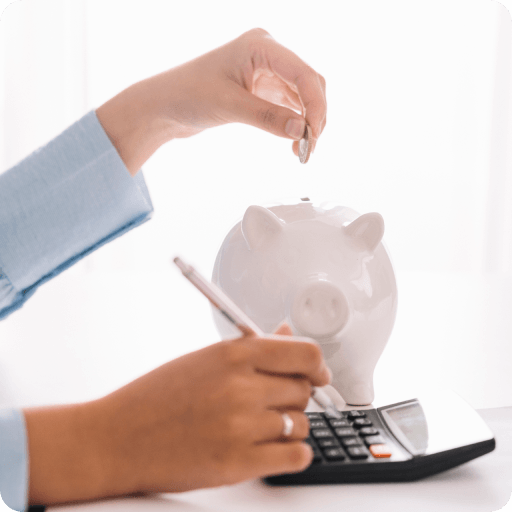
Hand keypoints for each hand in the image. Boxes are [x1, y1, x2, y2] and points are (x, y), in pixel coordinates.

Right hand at [25, 323, 330, 504]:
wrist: (116, 438)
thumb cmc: (155, 396)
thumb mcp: (204, 359)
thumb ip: (252, 347)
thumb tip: (287, 335)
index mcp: (233, 354)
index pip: (305, 353)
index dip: (317, 364)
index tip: (317, 373)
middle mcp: (241, 386)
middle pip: (305, 389)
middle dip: (294, 395)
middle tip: (271, 400)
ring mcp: (241, 426)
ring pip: (300, 424)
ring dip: (288, 425)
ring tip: (259, 426)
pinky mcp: (238, 464)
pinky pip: (296, 457)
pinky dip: (292, 453)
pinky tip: (273, 447)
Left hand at [96, 28, 326, 174]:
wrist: (165, 104)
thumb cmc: (188, 94)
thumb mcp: (229, 106)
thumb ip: (268, 117)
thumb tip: (301, 132)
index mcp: (260, 44)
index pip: (303, 73)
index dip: (315, 105)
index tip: (313, 135)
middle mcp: (268, 53)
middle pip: (309, 82)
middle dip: (314, 115)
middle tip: (309, 147)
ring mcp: (267, 70)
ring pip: (302, 95)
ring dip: (306, 122)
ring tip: (302, 150)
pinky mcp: (262, 88)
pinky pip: (289, 104)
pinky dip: (294, 123)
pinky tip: (293, 142)